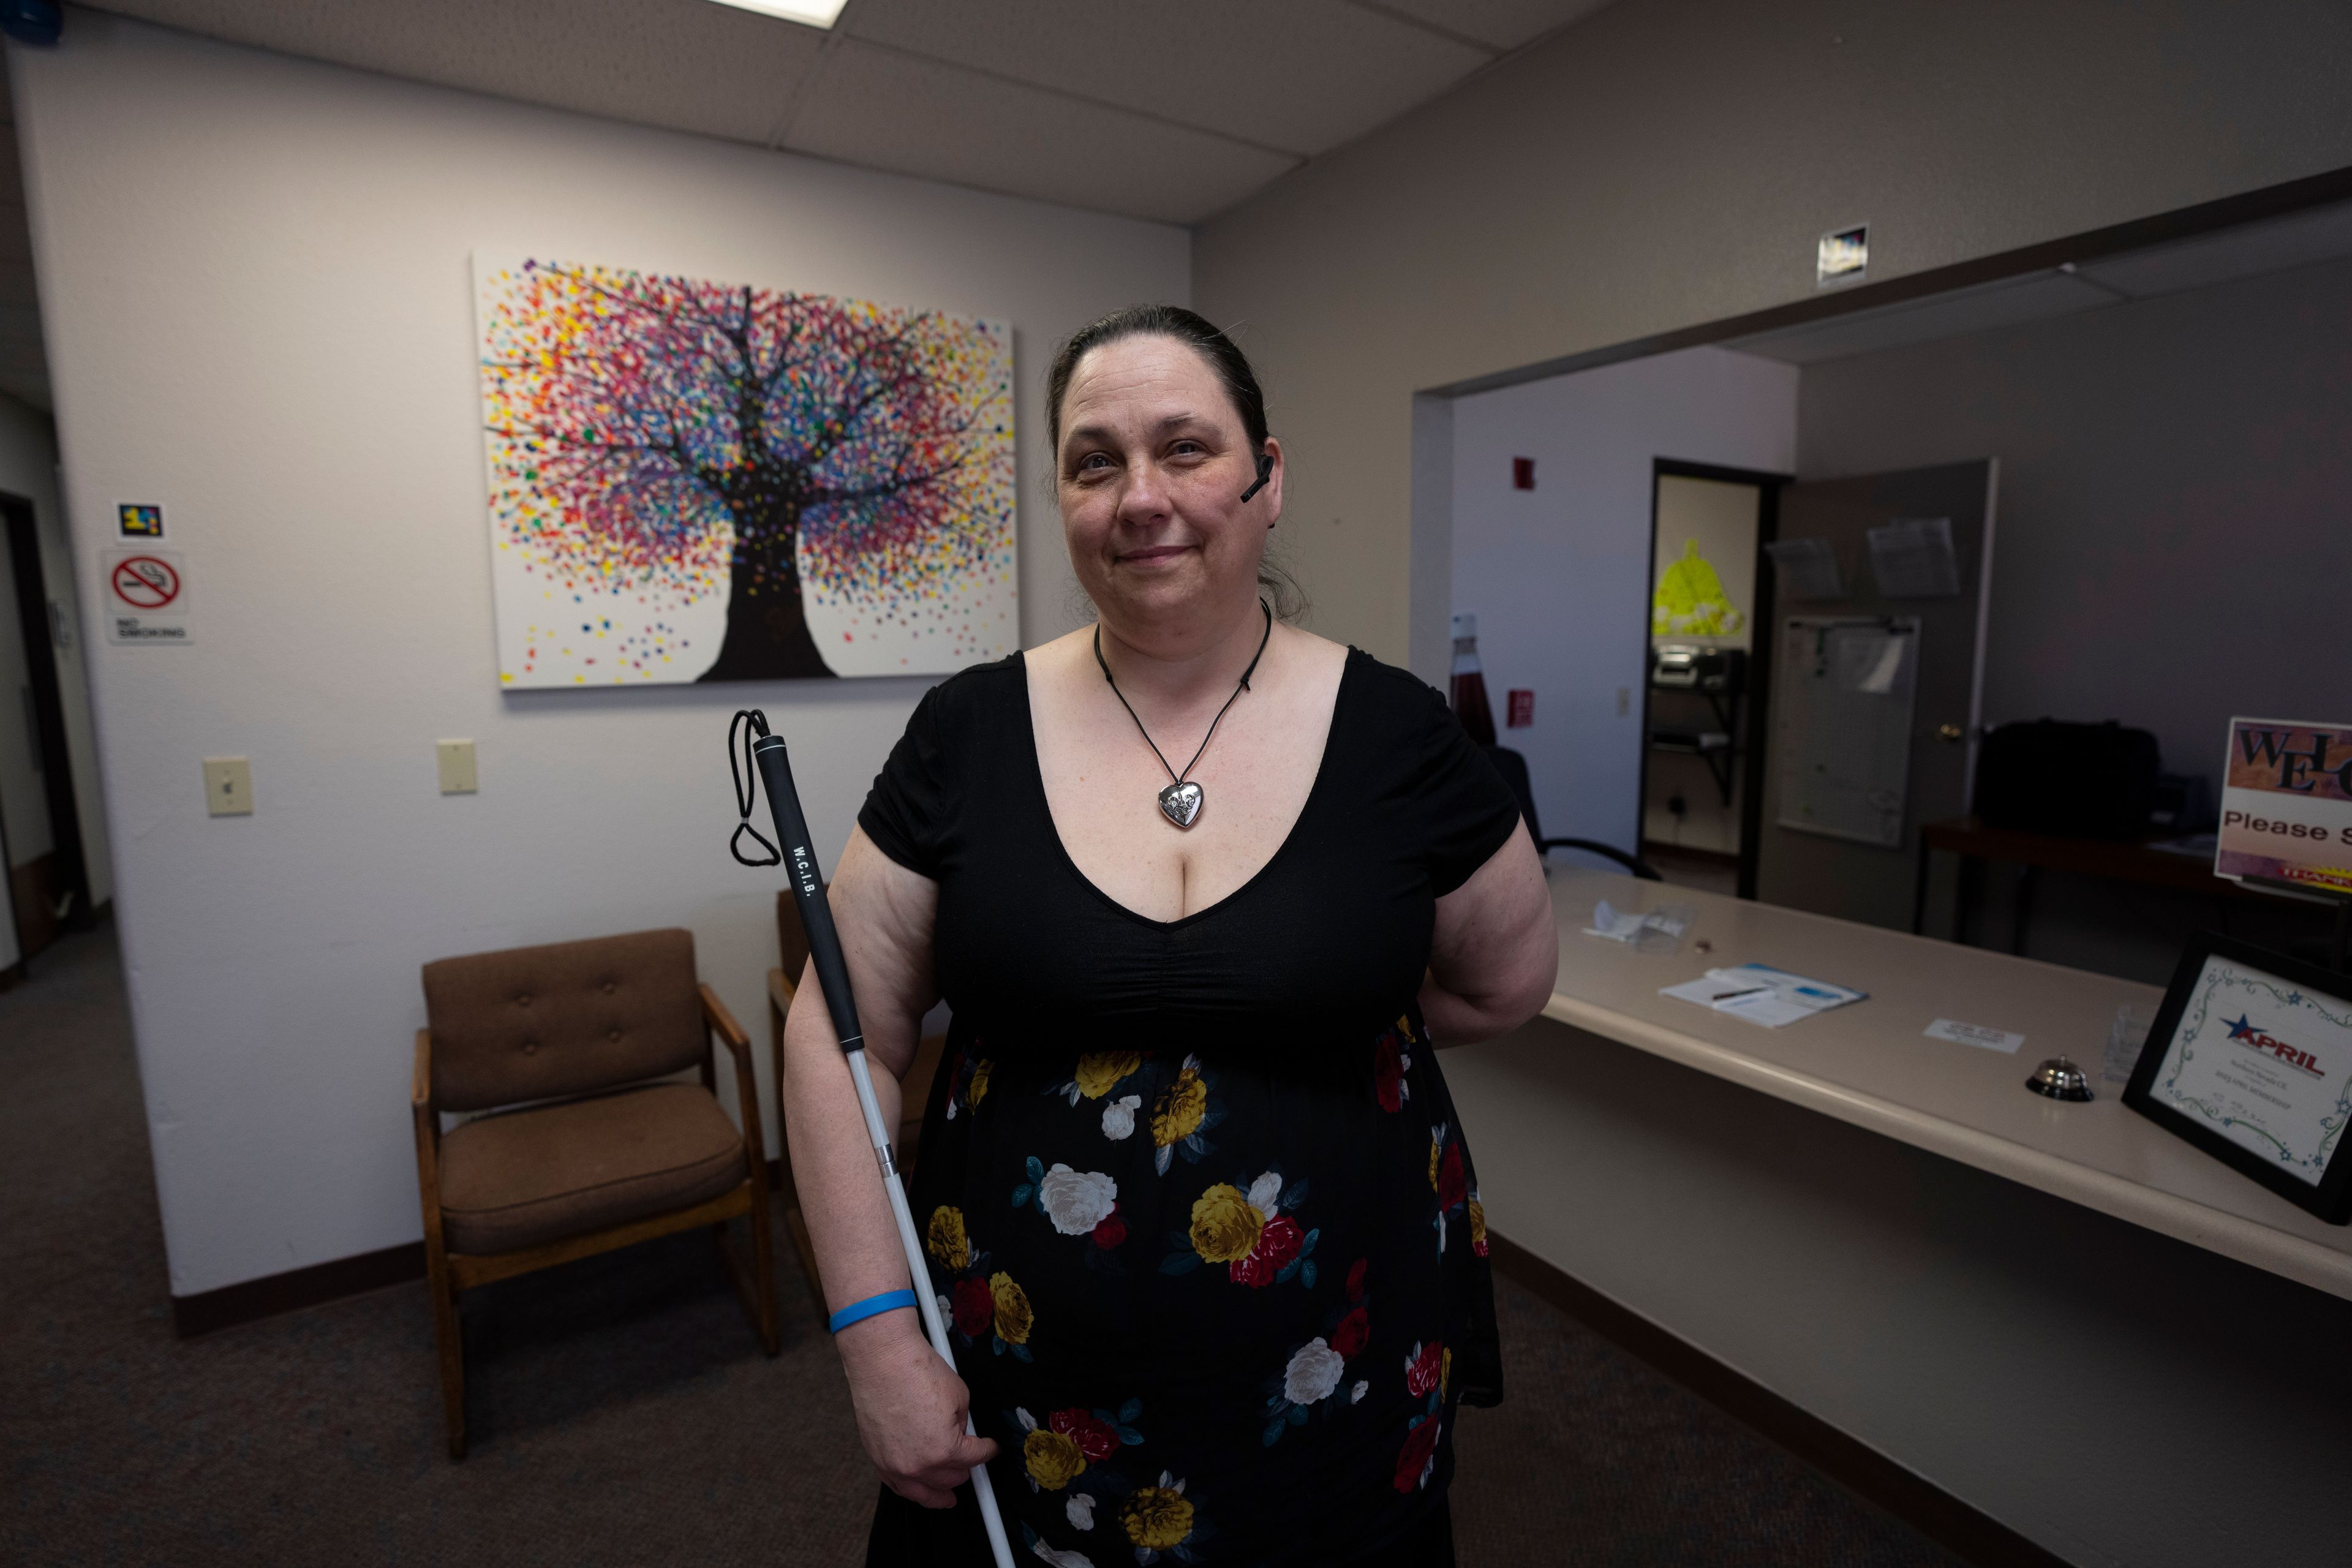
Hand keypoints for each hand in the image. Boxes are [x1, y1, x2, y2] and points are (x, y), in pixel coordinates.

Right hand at [838, 1314, 999, 1506]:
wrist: (883, 1360)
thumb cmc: (917, 1371)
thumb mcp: (960, 1396)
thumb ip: (963, 1423)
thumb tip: (961, 1434)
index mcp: (944, 1450)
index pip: (975, 1458)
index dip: (988, 1450)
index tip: (992, 1449)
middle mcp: (918, 1464)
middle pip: (951, 1478)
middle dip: (965, 1469)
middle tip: (970, 1462)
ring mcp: (894, 1465)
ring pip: (922, 1492)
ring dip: (939, 1494)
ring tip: (948, 1499)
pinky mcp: (877, 1458)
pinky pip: (897, 1485)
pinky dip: (911, 1489)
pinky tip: (919, 1490)